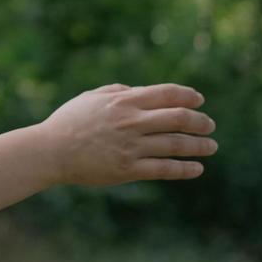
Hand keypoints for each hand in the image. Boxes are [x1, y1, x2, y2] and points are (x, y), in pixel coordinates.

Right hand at [37, 83, 216, 185]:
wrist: (50, 151)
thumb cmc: (68, 122)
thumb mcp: (90, 97)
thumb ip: (116, 91)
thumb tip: (137, 91)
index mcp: (124, 102)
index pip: (167, 94)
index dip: (188, 96)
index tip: (199, 100)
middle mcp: (132, 122)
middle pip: (179, 118)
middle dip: (200, 121)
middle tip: (210, 125)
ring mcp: (132, 147)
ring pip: (176, 144)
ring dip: (199, 145)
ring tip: (211, 147)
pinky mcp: (129, 170)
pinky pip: (164, 169)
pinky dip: (184, 169)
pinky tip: (196, 168)